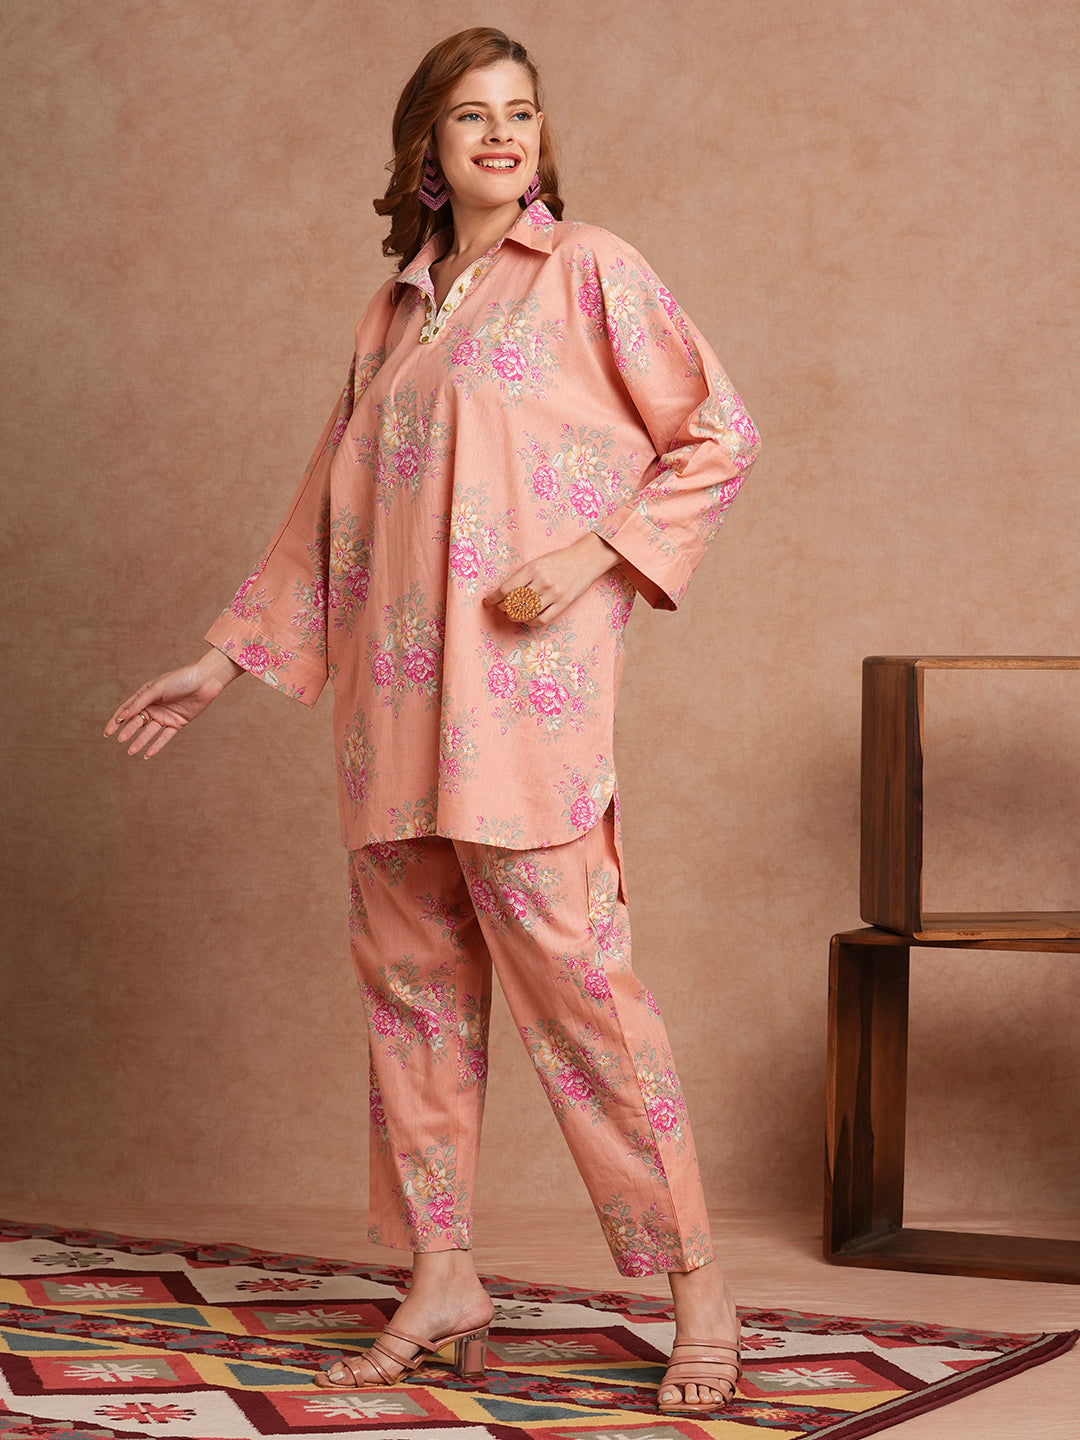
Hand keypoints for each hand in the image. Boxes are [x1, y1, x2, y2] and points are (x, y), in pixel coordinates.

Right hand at [103, 648, 243, 758]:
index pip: (127, 710)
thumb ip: (139, 703)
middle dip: (128, 732)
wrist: (205, 681)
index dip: (116, 721)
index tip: (107, 732)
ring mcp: (165, 715)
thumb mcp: (156, 689)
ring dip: (140, 741)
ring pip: (149, 732)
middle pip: (137, 722)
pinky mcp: (177, 723)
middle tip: (120, 740)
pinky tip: (147, 754)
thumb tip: (122, 716)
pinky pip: (165, 737)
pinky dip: (156, 745)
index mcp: (146, 695)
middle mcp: (154, 706)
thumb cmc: (180, 680)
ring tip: (130, 751)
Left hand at [484, 532, 619, 625]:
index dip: (494, 598)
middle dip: (503, 607)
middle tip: (501, 607)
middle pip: (514, 603)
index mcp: (533, 568)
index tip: (488, 601)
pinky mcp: (563, 603)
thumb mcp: (538, 561)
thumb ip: (523, 575)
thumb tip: (504, 592)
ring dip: (515, 616)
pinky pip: (542, 619)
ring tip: (512, 614)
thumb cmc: (560, 559)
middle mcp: (543, 581)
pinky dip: (531, 621)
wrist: (586, 559)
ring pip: (526, 613)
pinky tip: (527, 618)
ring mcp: (554, 594)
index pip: (506, 589)